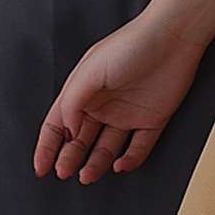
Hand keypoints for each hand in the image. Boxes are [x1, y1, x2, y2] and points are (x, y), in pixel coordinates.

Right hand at [33, 6, 208, 182]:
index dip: (47, 147)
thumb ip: (73, 102)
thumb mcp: (89, 72)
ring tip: (88, 176)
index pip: (59, 125)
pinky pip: (140, 147)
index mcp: (83, 92)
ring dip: (96, 163)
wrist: (172, 38)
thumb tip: (67, 130)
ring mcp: (128, 114)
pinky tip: (119, 165)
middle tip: (64, 173)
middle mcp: (103, 106)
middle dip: (70, 158)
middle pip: (81, 140)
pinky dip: (130, 160)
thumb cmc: (130, 47)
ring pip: (107, 147)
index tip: (41, 168)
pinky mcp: (154, 119)